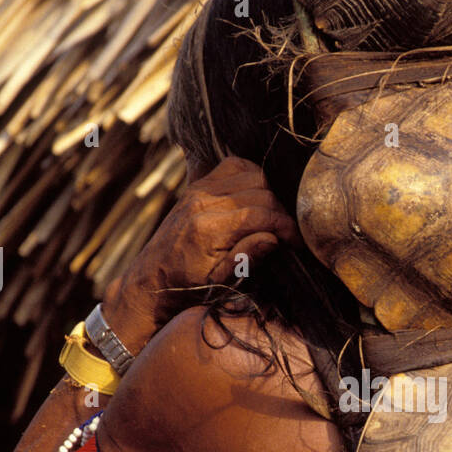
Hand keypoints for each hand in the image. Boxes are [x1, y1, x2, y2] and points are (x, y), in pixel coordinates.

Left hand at [101, 157, 301, 350]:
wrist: (153, 278)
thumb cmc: (188, 286)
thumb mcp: (220, 282)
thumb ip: (246, 258)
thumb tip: (274, 237)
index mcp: (208, 228)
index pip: (262, 214)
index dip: (287, 228)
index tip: (298, 244)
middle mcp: (203, 201)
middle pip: (261, 192)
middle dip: (281, 213)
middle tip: (287, 235)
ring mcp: (199, 189)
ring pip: (252, 174)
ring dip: (269, 194)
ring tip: (272, 219)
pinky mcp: (198, 185)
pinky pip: (235, 165)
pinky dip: (252, 176)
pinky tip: (256, 197)